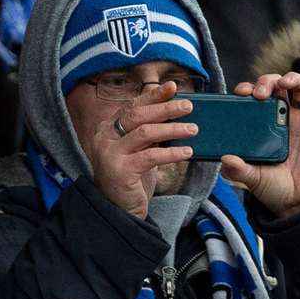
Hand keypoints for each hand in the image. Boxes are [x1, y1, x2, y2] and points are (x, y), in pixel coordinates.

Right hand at [83, 82, 196, 219]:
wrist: (118, 211)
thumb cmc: (131, 178)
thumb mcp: (139, 150)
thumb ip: (149, 132)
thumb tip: (172, 110)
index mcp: (108, 129)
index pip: (132, 106)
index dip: (153, 95)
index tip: (172, 87)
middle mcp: (105, 138)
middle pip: (137, 115)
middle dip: (165, 108)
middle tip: (188, 106)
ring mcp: (110, 154)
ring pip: (144, 132)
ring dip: (172, 129)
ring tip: (193, 129)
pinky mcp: (120, 171)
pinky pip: (150, 156)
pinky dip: (171, 153)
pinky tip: (187, 153)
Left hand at [222, 71, 299, 218]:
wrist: (299, 203)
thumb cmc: (274, 188)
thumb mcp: (253, 179)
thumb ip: (238, 170)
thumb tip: (225, 160)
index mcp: (262, 124)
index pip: (254, 97)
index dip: (248, 89)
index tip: (241, 93)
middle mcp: (282, 118)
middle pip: (276, 86)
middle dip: (267, 81)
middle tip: (260, 94)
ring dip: (292, 78)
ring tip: (284, 83)